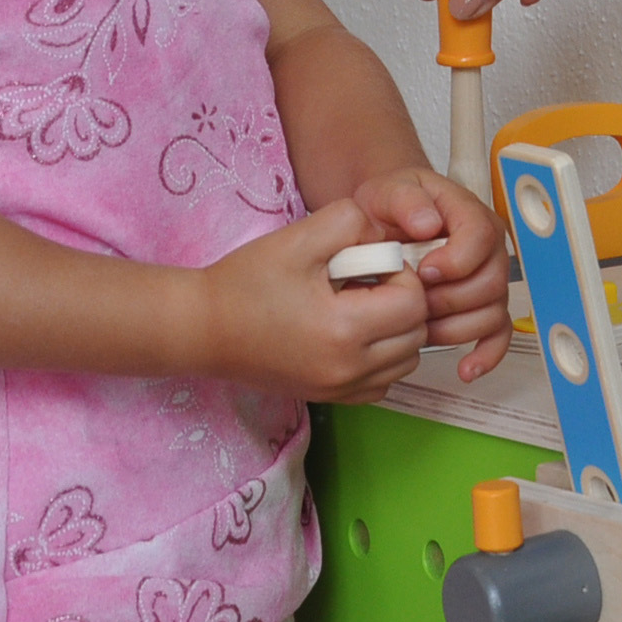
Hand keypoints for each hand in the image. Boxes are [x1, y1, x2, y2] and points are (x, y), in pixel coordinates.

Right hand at [197, 199, 433, 403]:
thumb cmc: (247, 282)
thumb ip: (353, 222)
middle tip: (367, 281)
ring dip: (397, 331)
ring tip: (361, 306)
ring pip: (406, 361)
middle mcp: (348, 369)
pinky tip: (353, 334)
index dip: (402, 274)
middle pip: (417, 334)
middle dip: (403, 301)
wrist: (203, 329)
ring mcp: (340, 390)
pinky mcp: (331, 399)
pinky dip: (382, 358)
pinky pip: (383, 382)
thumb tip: (389, 237)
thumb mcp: (300, 237)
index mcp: (344, 329)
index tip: (372, 263)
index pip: (414, 302)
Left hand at [352, 166, 514, 381]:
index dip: (454, 261)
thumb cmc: (392, 206)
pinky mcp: (482, 307)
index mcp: (470, 214)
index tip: (422, 270)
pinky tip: (466, 368)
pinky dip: (486, 354)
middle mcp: (488, 249)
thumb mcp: (389, 191)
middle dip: (448, 300)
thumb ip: (406, 199)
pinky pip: (499, 335)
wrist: (386, 221)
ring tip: (421, 328)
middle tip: (414, 301)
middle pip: (489, 283)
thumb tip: (427, 224)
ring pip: (492, 314)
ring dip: (455, 328)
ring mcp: (488, 280)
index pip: (481, 237)